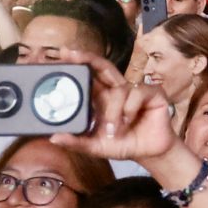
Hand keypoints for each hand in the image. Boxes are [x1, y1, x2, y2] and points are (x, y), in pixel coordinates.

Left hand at [47, 50, 178, 164]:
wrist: (149, 154)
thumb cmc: (123, 145)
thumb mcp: (95, 146)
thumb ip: (76, 143)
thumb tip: (54, 138)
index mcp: (102, 98)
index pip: (90, 76)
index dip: (78, 64)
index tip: (63, 54)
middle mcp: (117, 90)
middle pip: (103, 66)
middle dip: (88, 58)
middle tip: (71, 54)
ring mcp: (135, 91)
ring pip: (119, 90)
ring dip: (114, 112)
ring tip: (114, 130)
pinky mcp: (153, 94)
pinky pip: (137, 94)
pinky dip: (130, 109)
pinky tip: (130, 121)